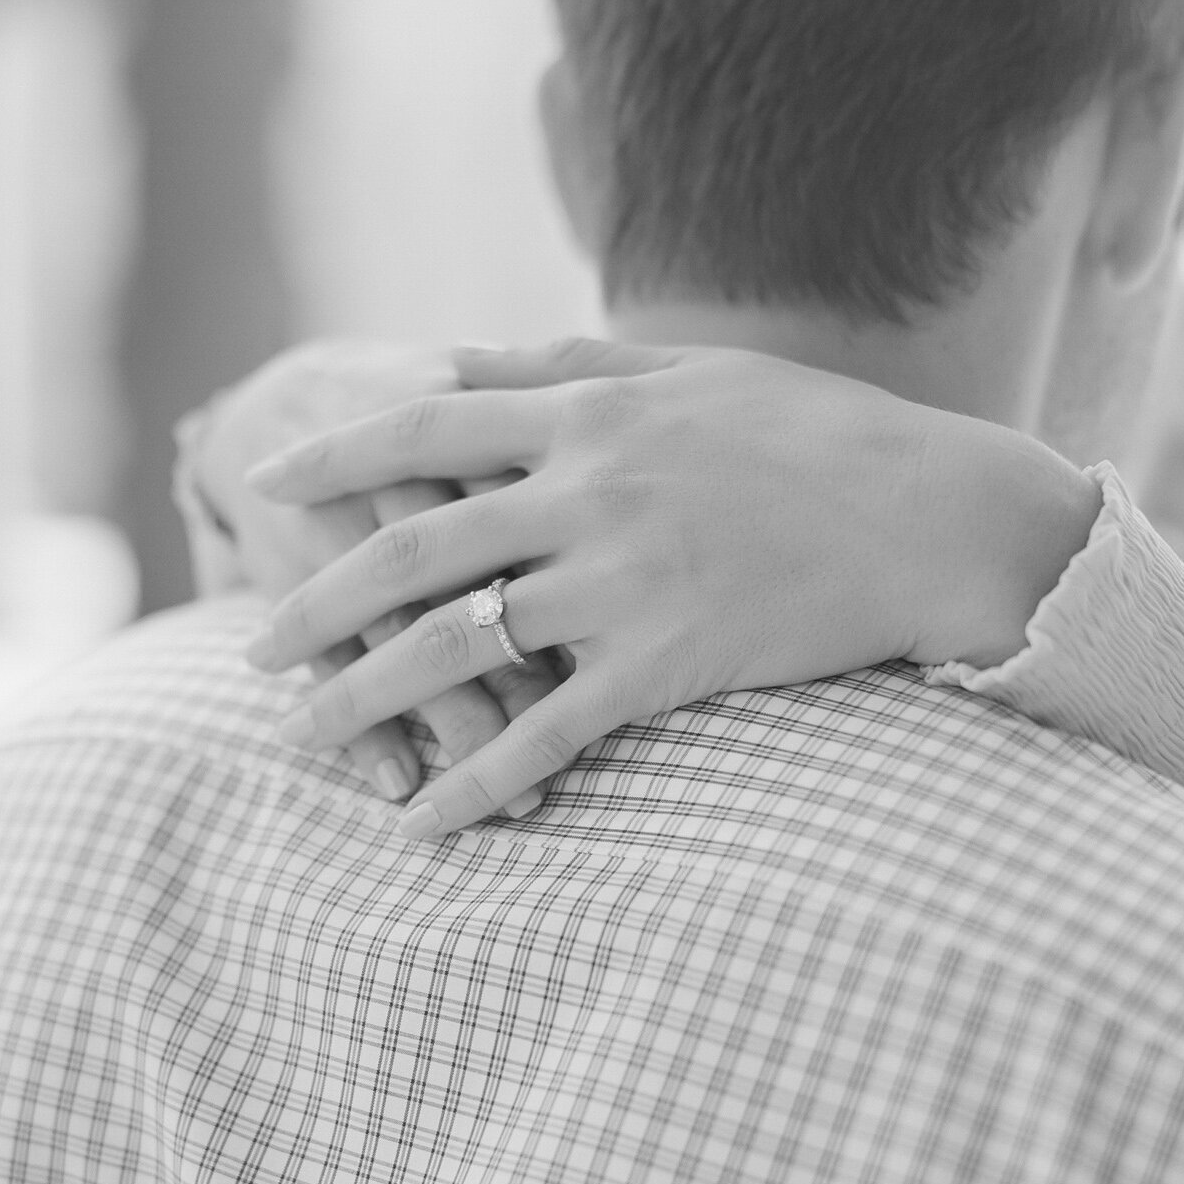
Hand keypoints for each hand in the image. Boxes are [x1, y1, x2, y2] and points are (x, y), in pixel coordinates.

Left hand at [245, 339, 1101, 835]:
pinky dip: (473, 783)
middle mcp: (586, 492)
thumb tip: (457, 358)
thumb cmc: (817, 434)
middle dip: (316, 605)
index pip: (423, 426)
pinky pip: (544, 736)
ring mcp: (620, 582)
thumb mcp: (689, 372)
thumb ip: (565, 368)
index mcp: (586, 414)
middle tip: (252, 655)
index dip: (334, 457)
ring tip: (299, 739)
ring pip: (456, 648)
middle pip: (412, 551)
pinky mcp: (663, 664)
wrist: (931, 518)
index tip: (267, 487)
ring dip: (363, 700)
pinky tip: (419, 825)